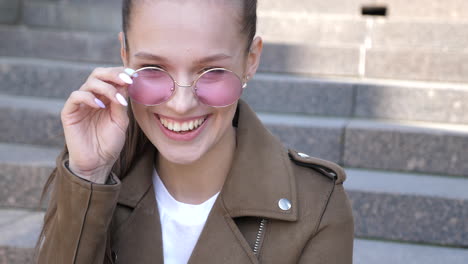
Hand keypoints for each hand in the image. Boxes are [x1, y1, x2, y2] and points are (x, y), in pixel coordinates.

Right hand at [61, 67, 132, 182]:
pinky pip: (76, 96)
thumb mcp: (121, 121)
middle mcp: (92, 97)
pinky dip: (89, 97)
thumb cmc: (110, 142)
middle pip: (98, 74)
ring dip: (106, 87)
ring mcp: (80, 104)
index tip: (134, 75)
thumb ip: (121, 102)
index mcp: (105, 97)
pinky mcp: (69, 112)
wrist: (98, 163)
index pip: (110, 77)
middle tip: (126, 79)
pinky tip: (100, 106)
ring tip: (117, 99)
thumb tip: (126, 82)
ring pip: (89, 83)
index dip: (121, 73)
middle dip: (113, 74)